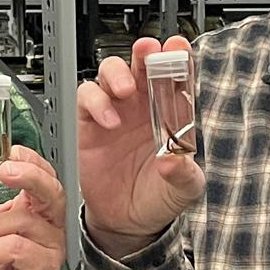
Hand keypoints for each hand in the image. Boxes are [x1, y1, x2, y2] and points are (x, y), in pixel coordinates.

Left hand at [0, 143, 67, 269]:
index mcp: (30, 211)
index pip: (43, 176)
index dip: (29, 160)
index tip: (5, 152)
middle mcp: (46, 228)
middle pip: (52, 191)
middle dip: (28, 176)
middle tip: (2, 170)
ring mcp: (48, 250)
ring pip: (22, 222)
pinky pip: (17, 247)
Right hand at [72, 37, 203, 254]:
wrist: (125, 221)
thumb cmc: (157, 198)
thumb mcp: (183, 189)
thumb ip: (183, 173)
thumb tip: (174, 159)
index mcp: (170, 114)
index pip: (176, 78)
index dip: (178, 59)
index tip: (178, 48)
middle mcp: (142, 108)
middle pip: (141, 66)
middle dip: (144, 53)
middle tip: (147, 52)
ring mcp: (115, 113)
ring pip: (110, 74)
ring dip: (117, 73)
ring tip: (125, 91)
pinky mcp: (89, 124)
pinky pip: (86, 99)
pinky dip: (95, 102)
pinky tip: (109, 120)